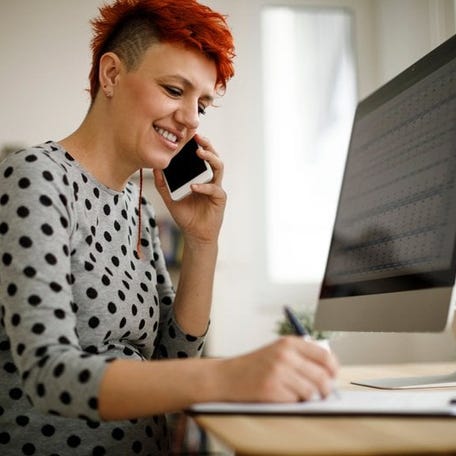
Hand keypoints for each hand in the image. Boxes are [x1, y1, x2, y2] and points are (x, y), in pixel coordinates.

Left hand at [154, 134, 225, 245]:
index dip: (197, 145)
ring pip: (219, 167)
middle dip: (207, 145)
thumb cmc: (186, 217)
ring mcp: (217, 188)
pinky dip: (204, 187)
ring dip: (210, 158)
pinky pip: (214, 189)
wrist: (195, 236)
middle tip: (197, 137)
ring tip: (199, 152)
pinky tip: (193, 187)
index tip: (188, 135)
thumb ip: (163, 185)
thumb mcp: (170, 199)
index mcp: (201, 177)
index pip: (201, 157)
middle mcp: (210, 180)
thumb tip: (155, 168)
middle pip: (213, 156)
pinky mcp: (220, 199)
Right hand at [218, 336, 338, 402]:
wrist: (229, 376)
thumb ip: (302, 355)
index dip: (333, 369)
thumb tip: (330, 369)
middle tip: (323, 393)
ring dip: (308, 396)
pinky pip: (295, 401)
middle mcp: (285, 355)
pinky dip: (292, 401)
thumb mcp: (279, 350)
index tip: (333, 376)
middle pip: (321, 376)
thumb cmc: (257, 365)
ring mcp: (278, 372)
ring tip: (299, 394)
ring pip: (310, 391)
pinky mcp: (271, 389)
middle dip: (326, 388)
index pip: (324, 356)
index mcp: (289, 343)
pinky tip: (282, 395)